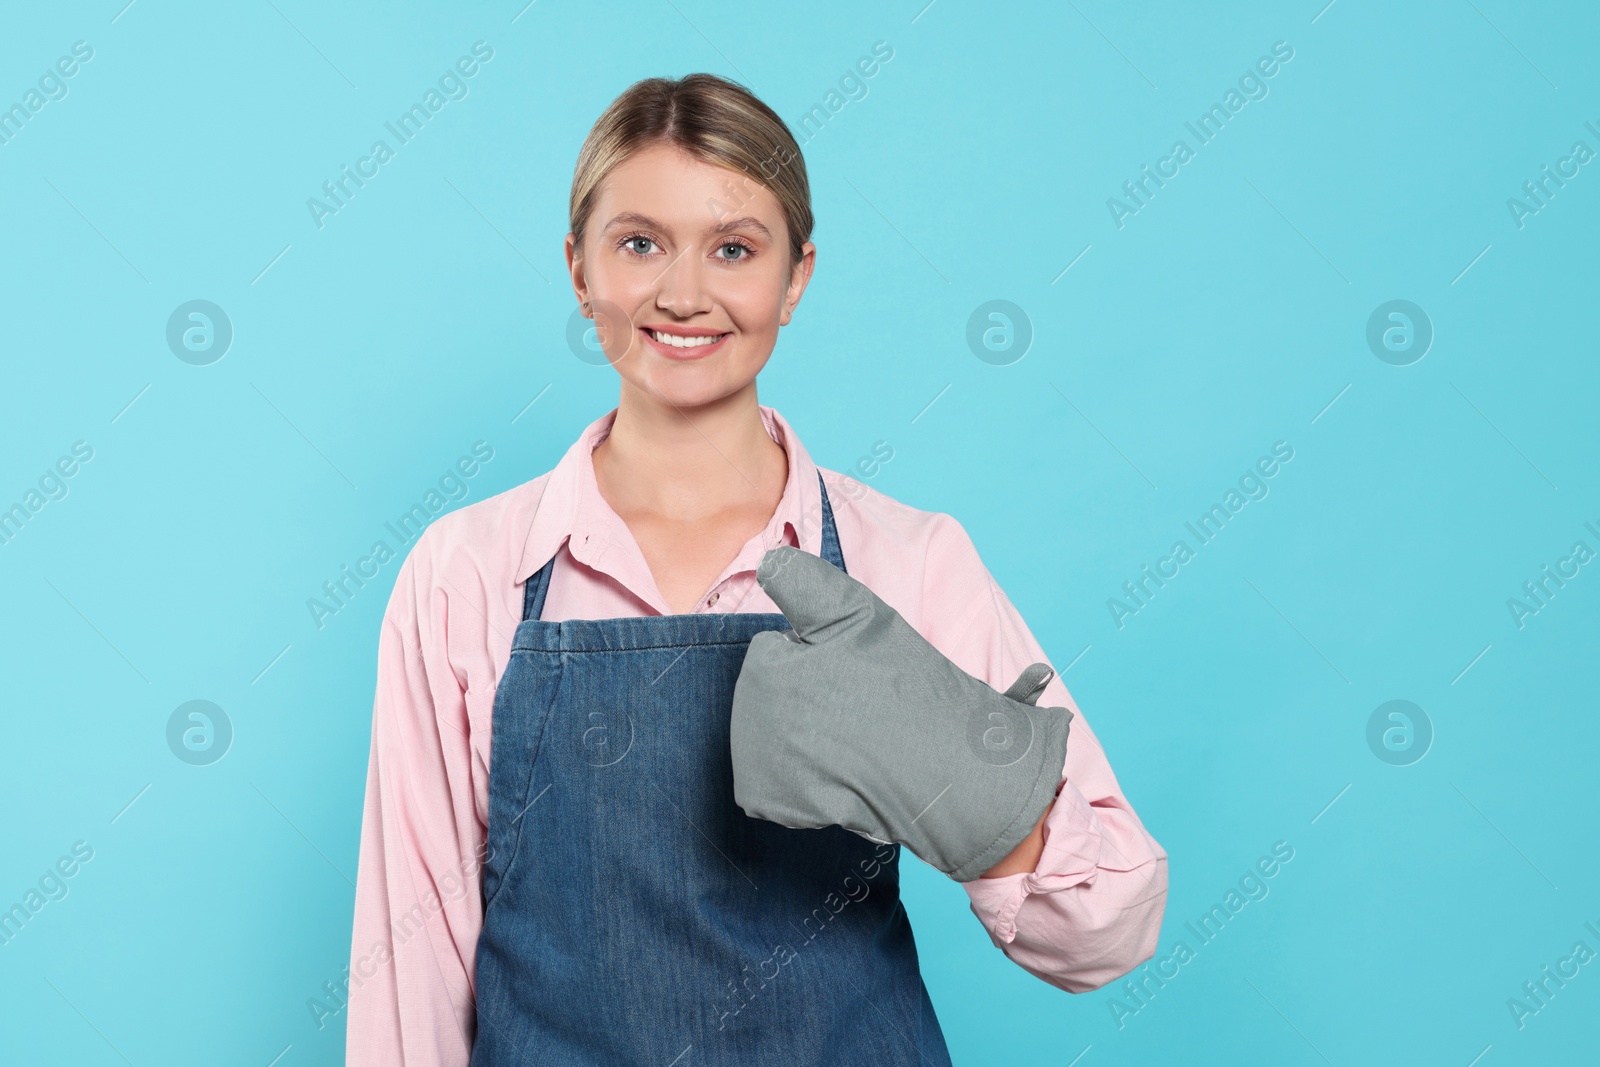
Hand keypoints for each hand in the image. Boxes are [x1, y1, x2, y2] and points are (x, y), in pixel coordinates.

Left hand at [730, 546, 1072, 881]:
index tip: (853, 672)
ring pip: (771, 732)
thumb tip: (767, 562)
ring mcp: (757, 764)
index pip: (776, 647)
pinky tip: (838, 774)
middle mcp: (747, 717)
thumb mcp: (858, 612)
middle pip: (769, 690)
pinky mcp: (772, 802)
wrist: (946, 772)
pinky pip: (773, 780)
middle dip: (805, 693)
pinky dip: (799, 780)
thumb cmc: (908, 690)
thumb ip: (802, 580)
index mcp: (764, 666)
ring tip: (852, 741)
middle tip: (857, 706)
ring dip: (802, 735)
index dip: (818, 654)